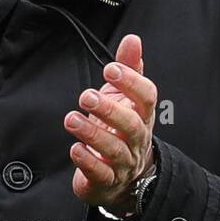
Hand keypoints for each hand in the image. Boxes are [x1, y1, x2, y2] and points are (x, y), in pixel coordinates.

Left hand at [63, 34, 156, 213]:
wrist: (123, 179)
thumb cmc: (120, 130)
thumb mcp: (124, 97)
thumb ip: (129, 68)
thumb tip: (133, 39)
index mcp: (143, 115)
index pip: (147, 97)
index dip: (132, 82)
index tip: (110, 69)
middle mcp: (137, 139)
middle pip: (132, 125)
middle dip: (110, 110)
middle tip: (86, 97)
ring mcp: (124, 163)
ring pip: (115, 150)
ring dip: (93, 134)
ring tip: (71, 119)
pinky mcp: (106, 181)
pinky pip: (101, 173)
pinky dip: (88, 161)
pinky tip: (75, 149)